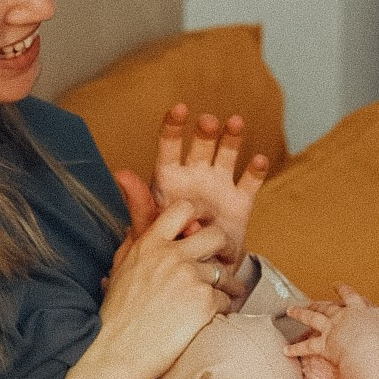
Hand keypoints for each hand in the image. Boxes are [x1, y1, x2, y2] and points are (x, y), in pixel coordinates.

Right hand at [98, 199, 233, 378]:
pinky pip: (226, 298)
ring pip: (225, 272)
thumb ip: (132, 245)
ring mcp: (190, 278)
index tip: (208, 221)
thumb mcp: (120, 269)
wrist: (118, 352)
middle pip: (216, 235)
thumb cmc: (116, 316)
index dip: (202, 211)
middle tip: (228, 257)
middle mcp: (171, 256)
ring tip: (230, 292)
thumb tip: (134, 227)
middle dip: (227, 246)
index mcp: (150, 244)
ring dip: (230, 284)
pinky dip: (224, 307)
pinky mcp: (204, 302)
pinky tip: (216, 315)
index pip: (183, 209)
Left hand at [121, 103, 268, 265]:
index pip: (169, 147)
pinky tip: (259, 160)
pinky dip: (256, 170)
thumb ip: (139, 202)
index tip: (179, 109)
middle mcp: (196, 175)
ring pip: (227, 155)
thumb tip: (120, 173)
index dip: (173, 127)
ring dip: (232, 138)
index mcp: (170, 178)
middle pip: (201, 146)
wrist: (195, 269)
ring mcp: (220, 185)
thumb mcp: (148, 226)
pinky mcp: (240, 202)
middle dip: (205, 132)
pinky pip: (250, 183)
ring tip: (235, 123)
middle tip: (207, 122)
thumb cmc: (166, 245)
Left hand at [285, 287, 378, 378]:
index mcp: (358, 310)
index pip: (350, 296)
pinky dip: (295, 349)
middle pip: (326, 307)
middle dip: (317, 303)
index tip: (337, 284)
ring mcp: (330, 330)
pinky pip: (307, 348)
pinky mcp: (323, 345)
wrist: (368, 349)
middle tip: (309, 300)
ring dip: (300, 314)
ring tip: (291, 310)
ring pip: (312, 320)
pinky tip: (284, 350)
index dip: (343, 290)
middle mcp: (341, 317)